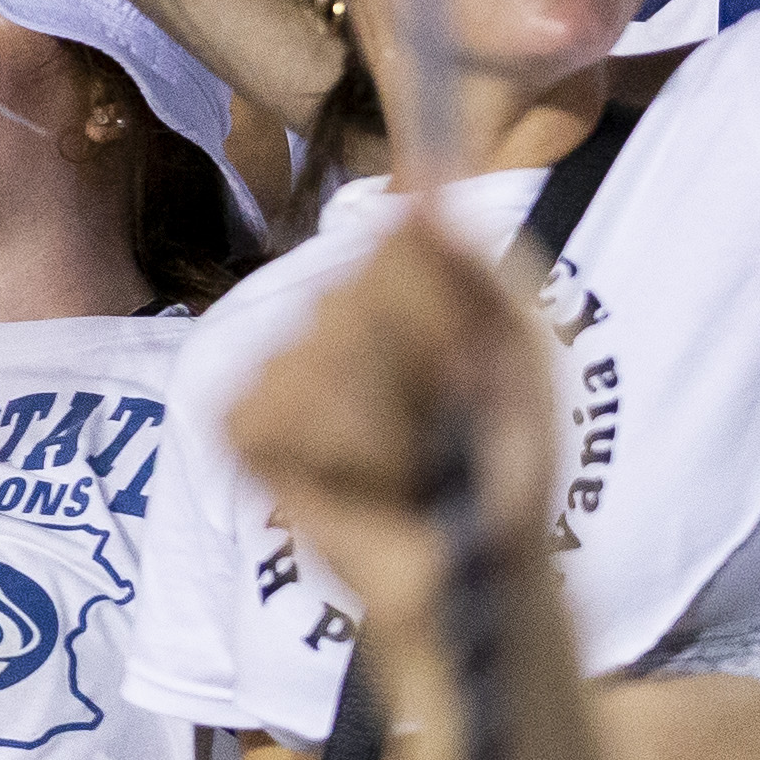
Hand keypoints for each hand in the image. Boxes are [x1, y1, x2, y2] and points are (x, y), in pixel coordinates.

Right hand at [225, 218, 560, 659]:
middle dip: (410, 373)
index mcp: (398, 287)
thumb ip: (475, 270)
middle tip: (441, 426)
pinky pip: (272, 413)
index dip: (437, 310)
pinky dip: (327, 458)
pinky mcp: (241, 426)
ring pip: (313, 359)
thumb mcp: (518, 355)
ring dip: (376, 428)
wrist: (472, 567)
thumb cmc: (503, 462)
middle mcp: (327, 312)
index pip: (396, 243)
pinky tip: (352, 482)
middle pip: (348, 298)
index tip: (472, 362)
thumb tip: (427, 192)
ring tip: (403, 465)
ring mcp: (278, 368)